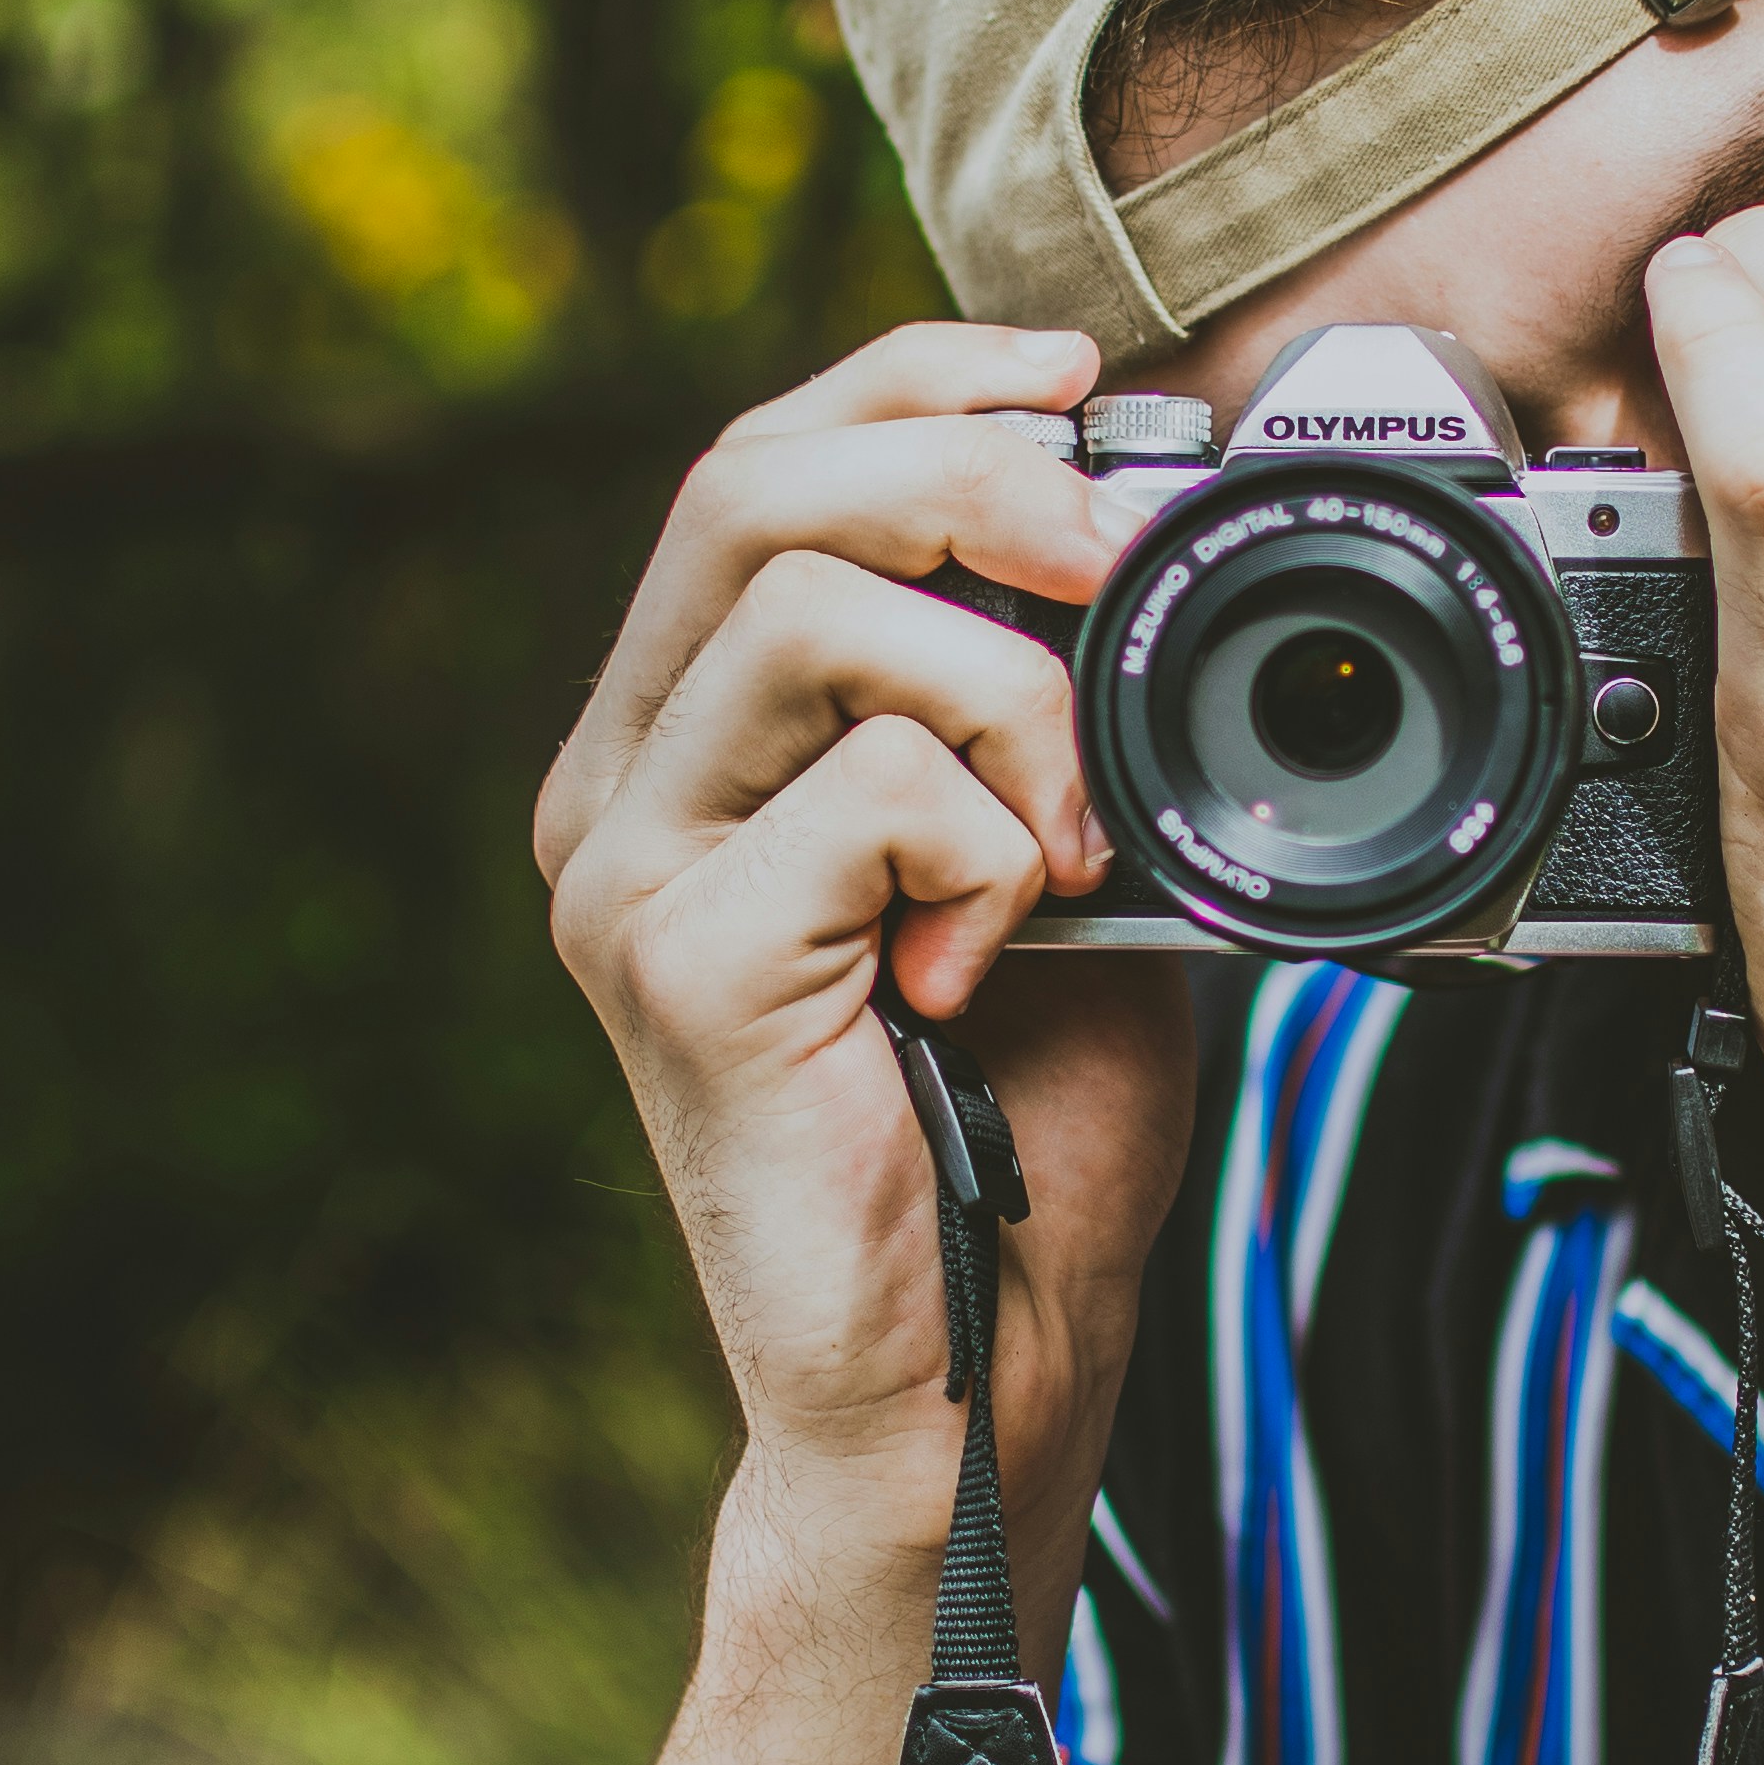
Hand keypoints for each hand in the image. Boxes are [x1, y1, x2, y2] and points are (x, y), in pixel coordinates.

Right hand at [538, 321, 1194, 1565]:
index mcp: (686, 748)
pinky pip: (870, 787)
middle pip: (753, 487)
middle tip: (1119, 557)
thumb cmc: (1018, 1154)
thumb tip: (1144, 532)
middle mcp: (619, 792)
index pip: (758, 463)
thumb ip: (1052, 712)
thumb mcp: (1058, 869)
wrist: (966, 1385)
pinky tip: (998, 961)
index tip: (1071, 379)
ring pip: (813, 608)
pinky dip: (989, 849)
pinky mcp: (676, 961)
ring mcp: (625, 875)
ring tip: (1073, 840)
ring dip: (1009, 691)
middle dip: (971, 475)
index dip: (912, 380)